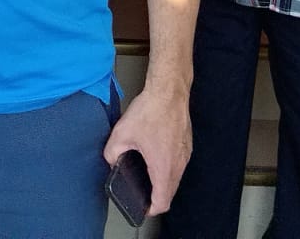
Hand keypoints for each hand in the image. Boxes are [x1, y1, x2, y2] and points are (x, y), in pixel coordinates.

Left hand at [103, 83, 190, 214]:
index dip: (151, 209)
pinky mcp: (187, 144)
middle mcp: (179, 164)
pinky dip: (169, 167)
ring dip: (163, 181)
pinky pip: (179, 164)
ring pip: (176, 178)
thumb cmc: (150, 111)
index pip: (162, 202)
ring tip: (147, 176)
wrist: (169, 91)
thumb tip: (111, 160)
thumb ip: (112, 153)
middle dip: (156, 196)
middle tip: (141, 193)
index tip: (142, 207)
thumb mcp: (121, 133)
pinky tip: (155, 157)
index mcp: (163, 167)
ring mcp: (186, 154)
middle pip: (170, 192)